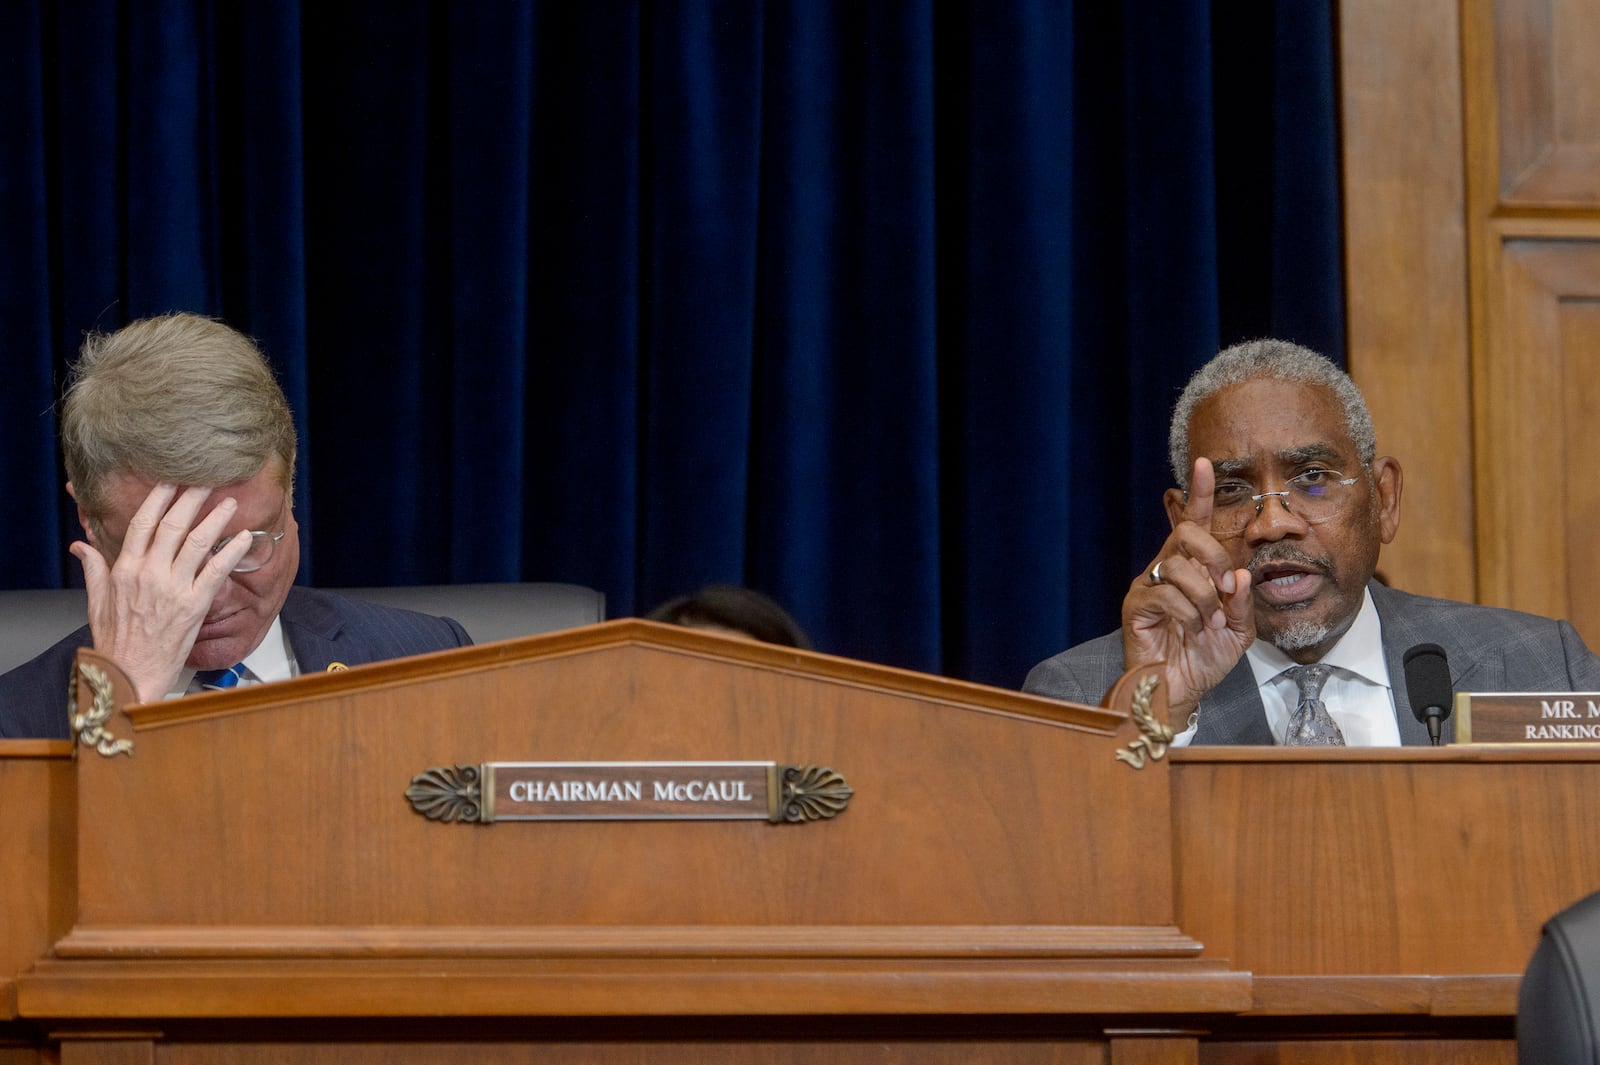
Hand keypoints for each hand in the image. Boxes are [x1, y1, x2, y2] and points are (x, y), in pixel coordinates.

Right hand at [70, 484, 254, 703]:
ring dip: (215, 518)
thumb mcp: (96, 602)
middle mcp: (148, 573)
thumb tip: (81, 545)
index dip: (158, 498)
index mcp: (124, 569)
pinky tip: (244, 537)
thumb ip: (93, 569)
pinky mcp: (194, 605)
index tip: (171, 479)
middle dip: (191, 498)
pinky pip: (216, 570)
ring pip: (197, 542)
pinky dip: (232, 551)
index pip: (142, 523)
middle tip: (207, 479)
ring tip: (230, 502)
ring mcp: (172, 588)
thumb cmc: (116, 642)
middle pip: (172, 525)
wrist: (128, 675)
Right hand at [1121, 458, 1254, 716]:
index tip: (1205, 464)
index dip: (1200, 493)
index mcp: (1192, 569)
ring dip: (1205, 598)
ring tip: (1208, 624)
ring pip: (1181, 566)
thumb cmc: (1204, 659)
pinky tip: (1190, 630)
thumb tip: (1239, 576)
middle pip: (1188, 533)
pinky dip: (1188, 614)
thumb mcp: (1239, 631)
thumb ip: (1242, 603)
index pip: (1194, 523)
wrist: (1180, 692)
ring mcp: (1149, 585)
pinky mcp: (1135, 605)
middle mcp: (1167, 569)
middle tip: (1226, 590)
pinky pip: (1166, 593)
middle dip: (1216, 557)